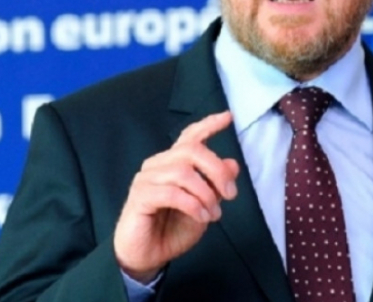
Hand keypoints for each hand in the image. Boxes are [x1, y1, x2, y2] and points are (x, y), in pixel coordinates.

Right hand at [113, 111, 239, 282]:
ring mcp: (146, 179)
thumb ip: (215, 185)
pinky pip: (172, 193)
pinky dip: (193, 205)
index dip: (209, 125)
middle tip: (230, 194)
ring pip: (183, 172)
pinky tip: (201, 217)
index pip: (190, 137)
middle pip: (191, 151)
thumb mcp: (204, 207)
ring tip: (214, 214)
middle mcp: (158, 165)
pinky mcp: (140, 196)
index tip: (228, 116)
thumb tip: (233, 164)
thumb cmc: (172, 229)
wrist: (147, 256)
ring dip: (206, 194)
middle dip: (217, 170)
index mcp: (173, 164)